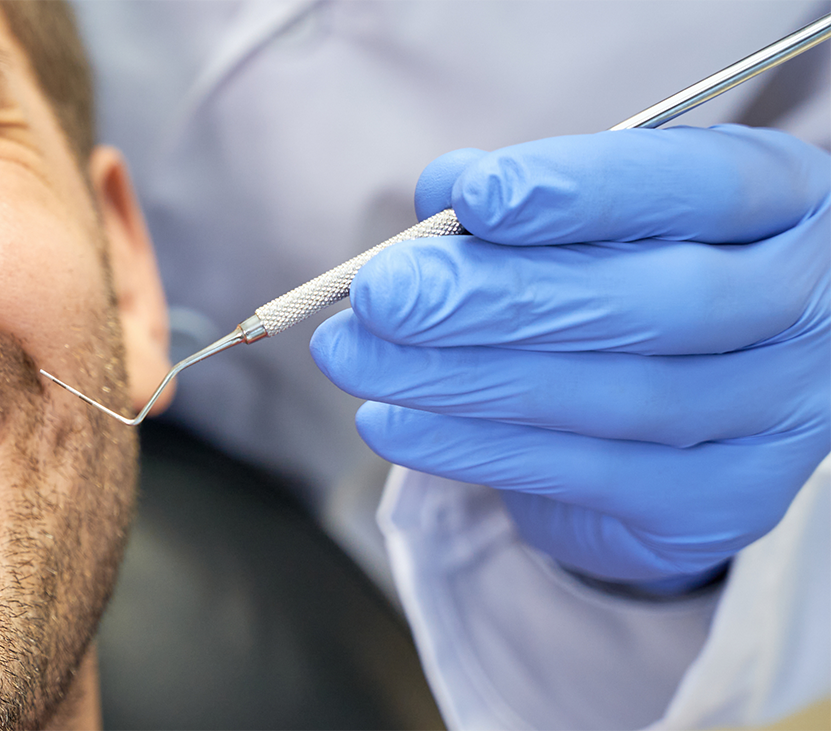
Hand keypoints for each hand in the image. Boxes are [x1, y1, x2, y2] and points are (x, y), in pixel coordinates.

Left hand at [311, 125, 830, 586]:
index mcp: (785, 202)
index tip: (474, 198)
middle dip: (502, 298)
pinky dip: (472, 449)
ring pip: (616, 398)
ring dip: (463, 378)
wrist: (704, 401)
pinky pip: (585, 475)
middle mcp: (805, 307)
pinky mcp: (725, 501)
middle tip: (383, 293)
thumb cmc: (636, 271)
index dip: (584, 191)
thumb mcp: (597, 215)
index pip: (698, 186)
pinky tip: (392, 422)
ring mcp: (779, 412)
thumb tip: (442, 192)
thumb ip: (523, 197)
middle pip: (660, 303)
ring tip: (356, 355)